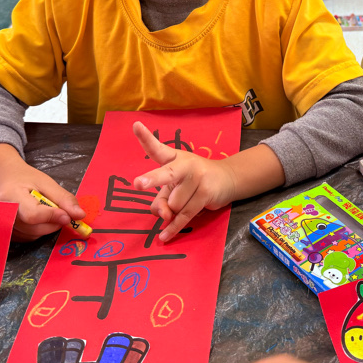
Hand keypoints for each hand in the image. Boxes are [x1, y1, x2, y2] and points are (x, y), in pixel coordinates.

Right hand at [0, 143, 83, 240]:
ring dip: (47, 227)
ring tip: (46, 211)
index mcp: (11, 196)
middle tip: (61, 212)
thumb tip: (79, 216)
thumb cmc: (26, 179)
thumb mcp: (47, 183)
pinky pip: (28, 238)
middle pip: (34, 228)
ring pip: (32, 235)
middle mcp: (2, 213)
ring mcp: (1, 225)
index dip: (52, 217)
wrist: (6, 180)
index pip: (33, 214)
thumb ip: (64, 199)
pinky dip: (38, 231)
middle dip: (53, 223)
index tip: (67, 216)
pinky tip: (38, 218)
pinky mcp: (5, 233)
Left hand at [132, 121, 235, 241]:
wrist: (227, 179)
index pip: (157, 148)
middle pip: (165, 175)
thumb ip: (160, 200)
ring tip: (184, 202)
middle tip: (137, 184)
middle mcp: (185, 164)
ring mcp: (197, 178)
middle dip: (152, 179)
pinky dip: (173, 228)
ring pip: (173, 205)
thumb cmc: (193, 181)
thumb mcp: (174, 187)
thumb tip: (164, 216)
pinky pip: (184, 216)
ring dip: (174, 211)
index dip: (145, 137)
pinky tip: (164, 237)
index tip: (135, 125)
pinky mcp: (206, 193)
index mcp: (173, 157)